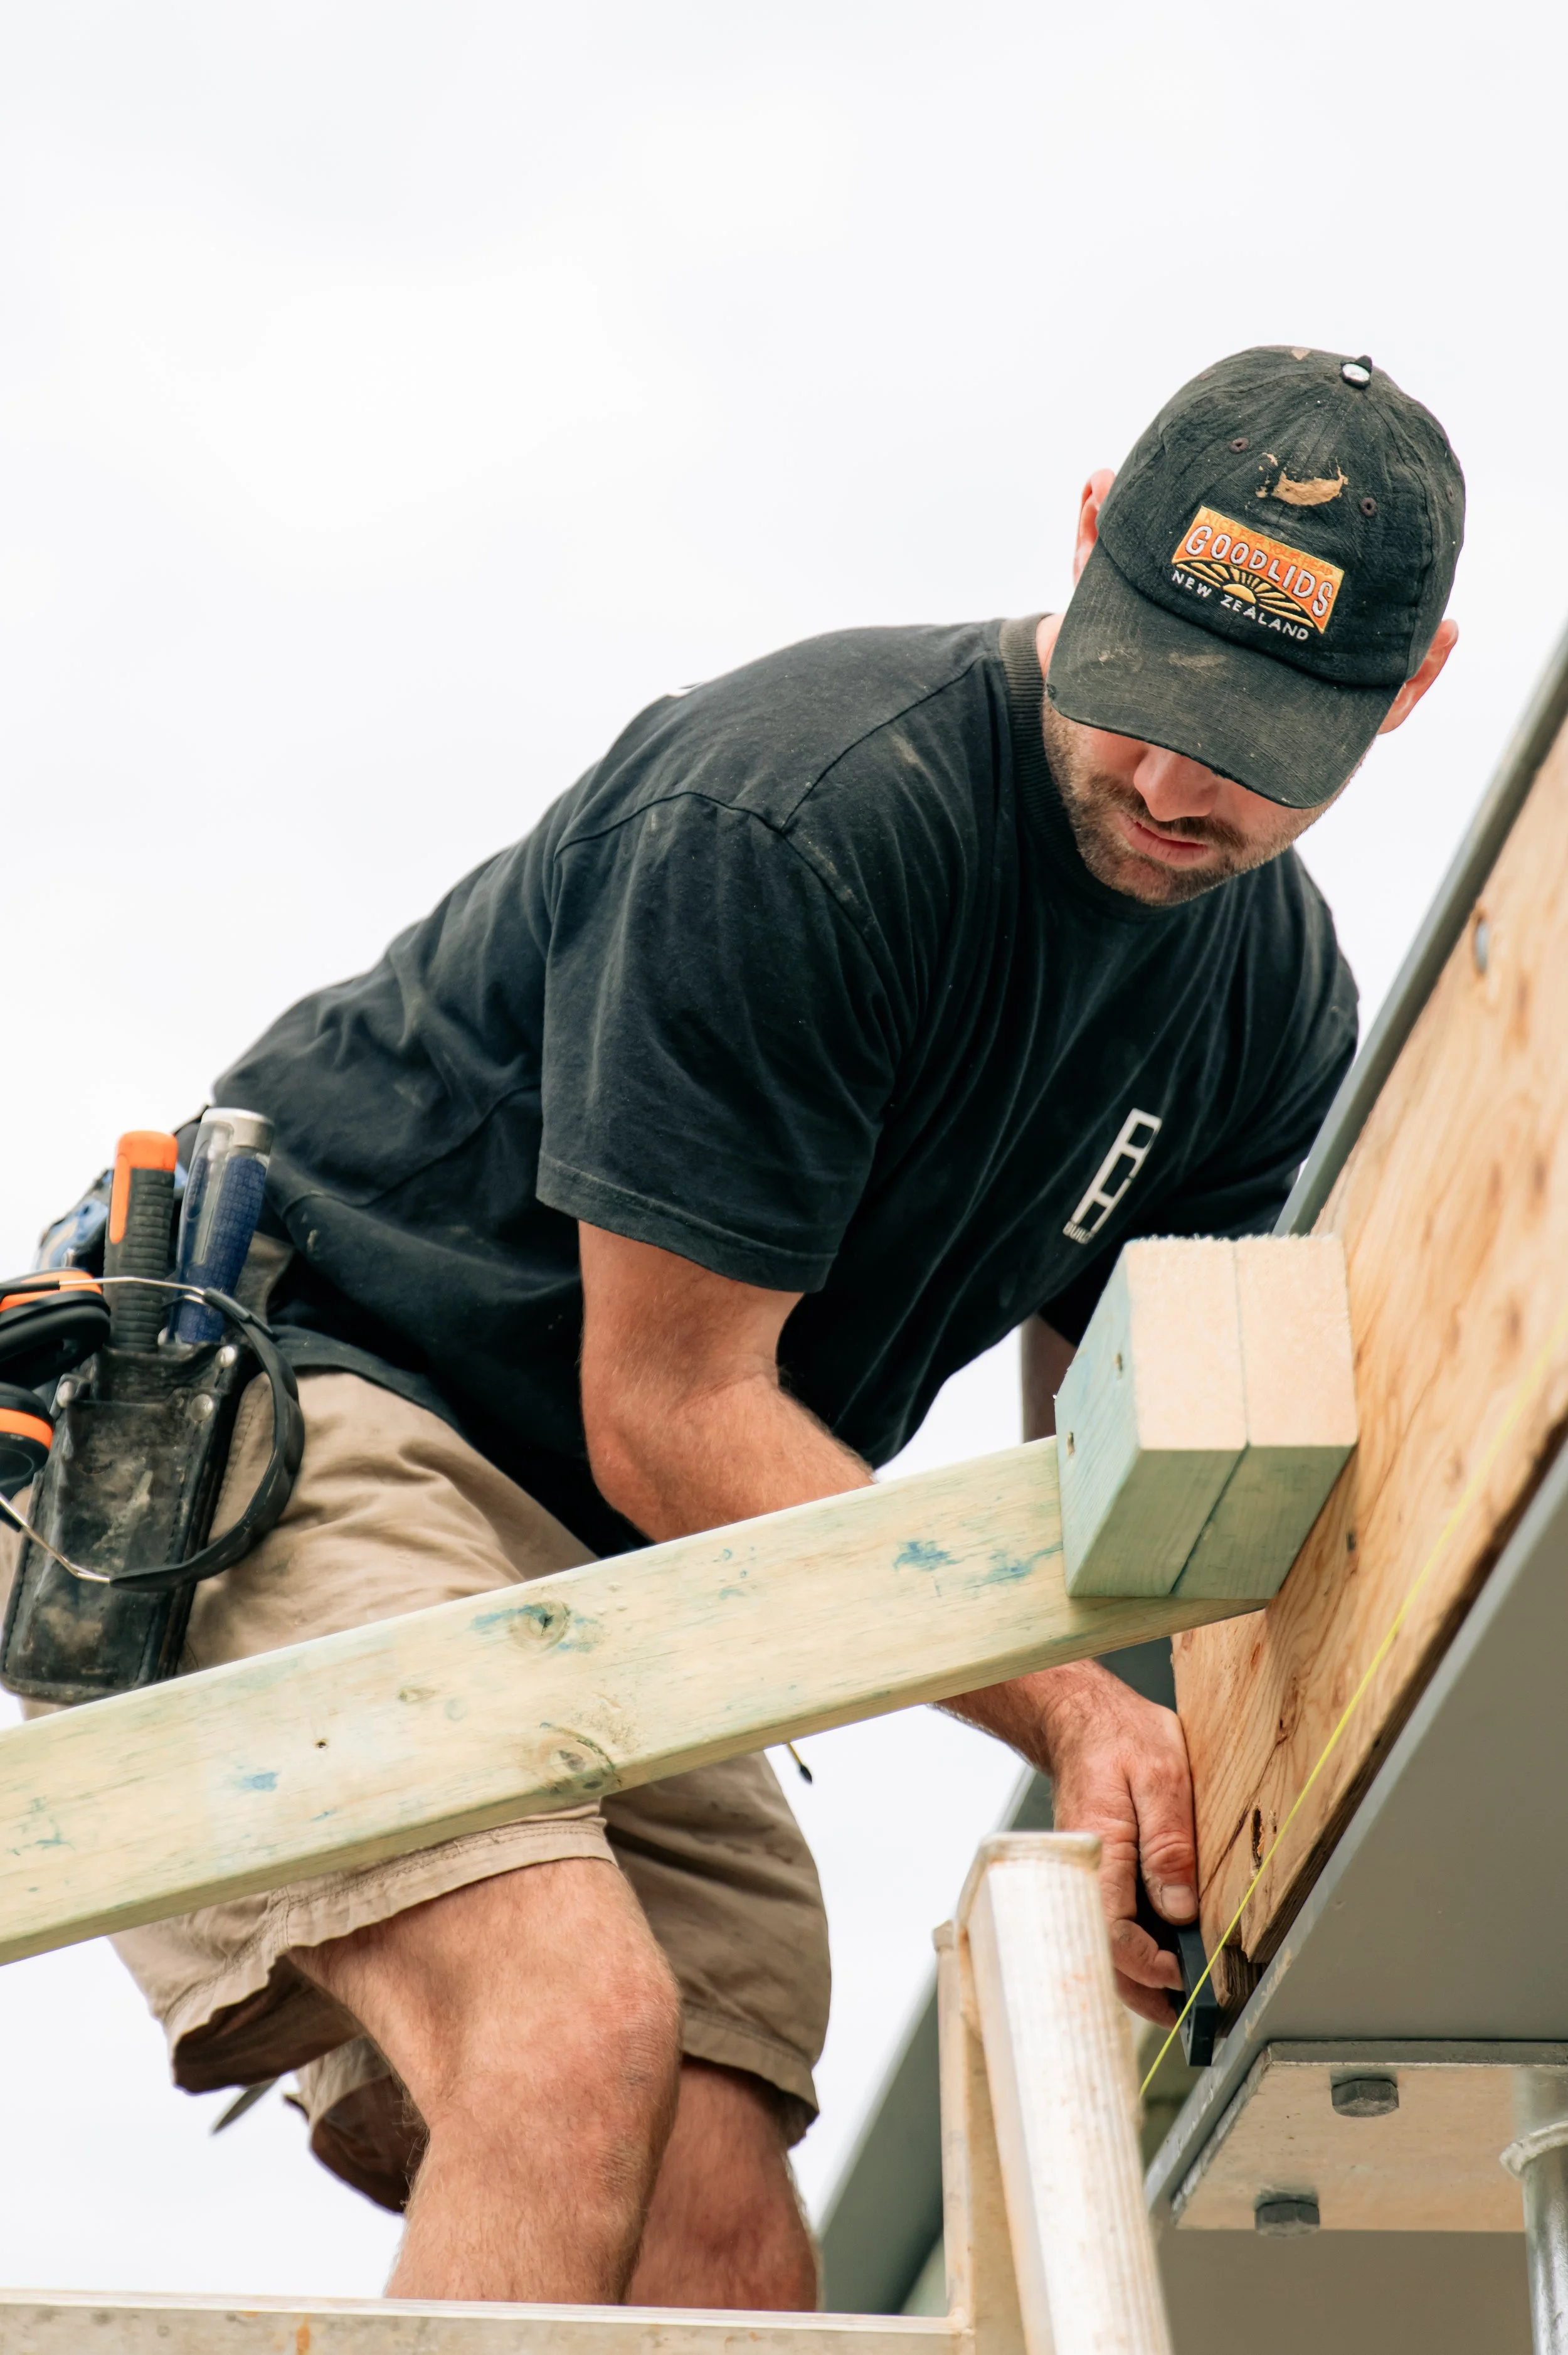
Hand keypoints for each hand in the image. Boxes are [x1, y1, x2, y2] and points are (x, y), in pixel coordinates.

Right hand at [1036, 1662, 1197, 2024]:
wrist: (1081, 1717)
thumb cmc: (1120, 1738)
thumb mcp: (1162, 1776)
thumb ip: (1169, 1843)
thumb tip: (1180, 1908)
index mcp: (1097, 1851)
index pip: (1115, 1933)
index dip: (1152, 1966)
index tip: (1187, 1975)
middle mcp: (1082, 1871)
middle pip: (1103, 1953)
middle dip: (1143, 1990)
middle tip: (1186, 2016)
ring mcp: (1083, 1874)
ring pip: (1102, 1943)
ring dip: (1136, 1975)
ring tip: (1177, 1999)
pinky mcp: (1091, 1872)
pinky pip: (1105, 1920)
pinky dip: (1129, 1947)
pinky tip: (1160, 1954)